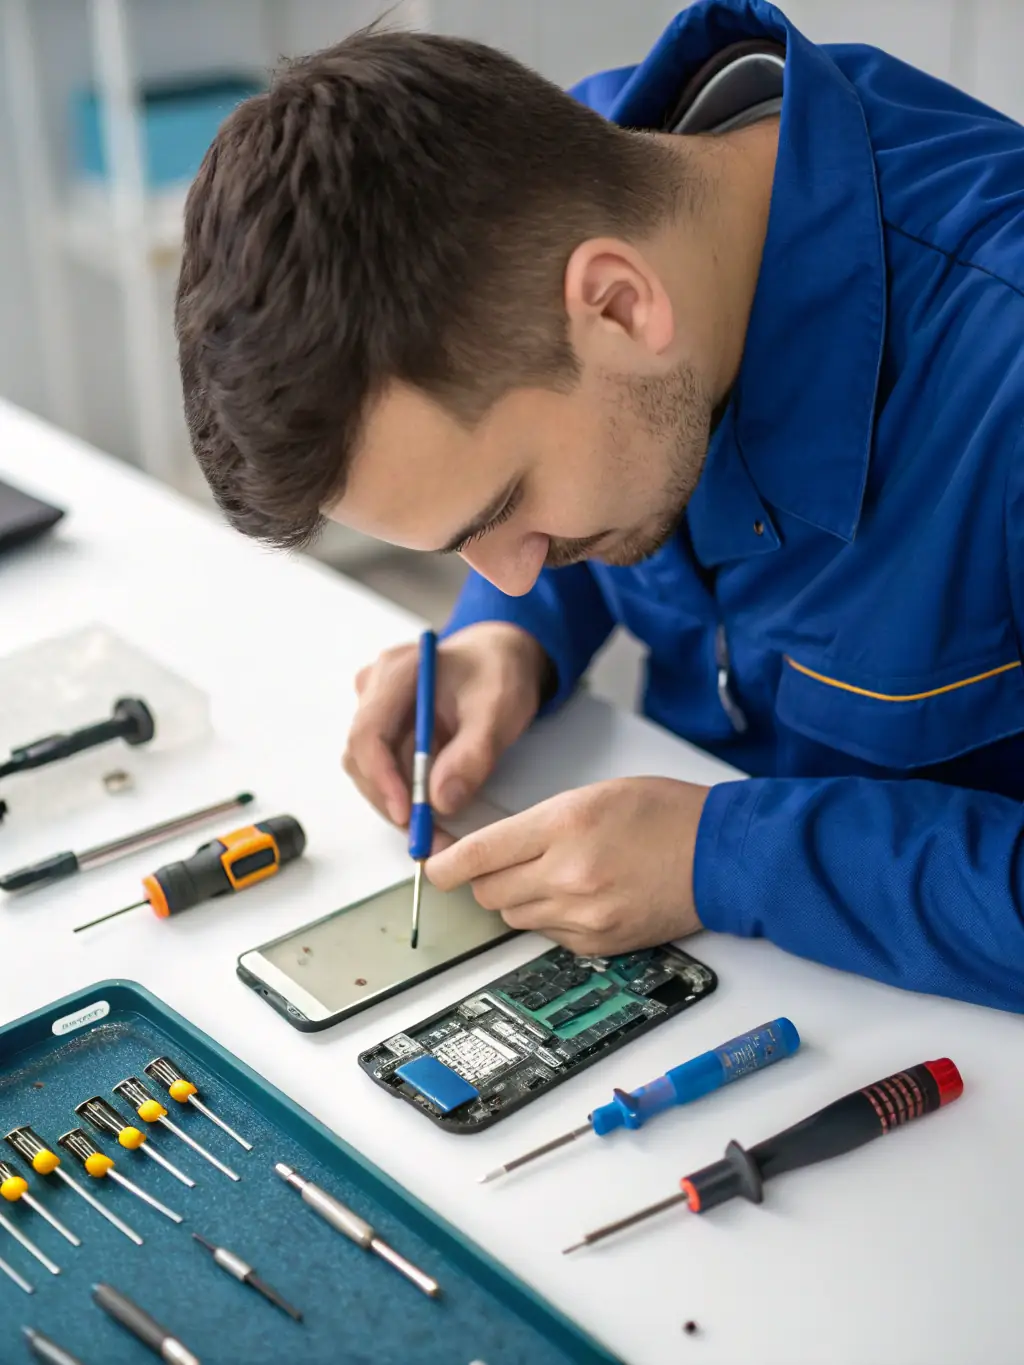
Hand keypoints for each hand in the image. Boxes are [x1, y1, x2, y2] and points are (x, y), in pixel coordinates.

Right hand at [343, 622, 546, 828]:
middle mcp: (375, 689)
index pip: (369, 732)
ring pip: (370, 770)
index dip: (382, 779)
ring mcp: (375, 709)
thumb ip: (473, 753)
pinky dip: (405, 797)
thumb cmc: (498, 673)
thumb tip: (442, 801)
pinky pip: (384, 771)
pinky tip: (430, 815)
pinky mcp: (384, 730)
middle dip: (393, 802)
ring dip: (398, 805)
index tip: (407, 813)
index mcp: (398, 671)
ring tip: (435, 833)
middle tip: (428, 838)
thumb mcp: (499, 709)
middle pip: (363, 757)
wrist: (498, 659)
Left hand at [427, 777, 708, 955]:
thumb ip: (536, 823)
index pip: (478, 854)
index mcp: (564, 826)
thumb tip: (489, 848)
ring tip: (554, 874)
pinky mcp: (597, 944)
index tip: (433, 865)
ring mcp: (583, 916)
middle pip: (486, 891)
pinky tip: (579, 896)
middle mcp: (568, 875)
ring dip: (517, 897)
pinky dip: (549, 918)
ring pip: (512, 916)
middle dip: (484, 878)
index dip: (444, 863)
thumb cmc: (664, 815)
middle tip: (504, 861)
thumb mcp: (591, 796)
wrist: (720, 856)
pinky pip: (546, 936)